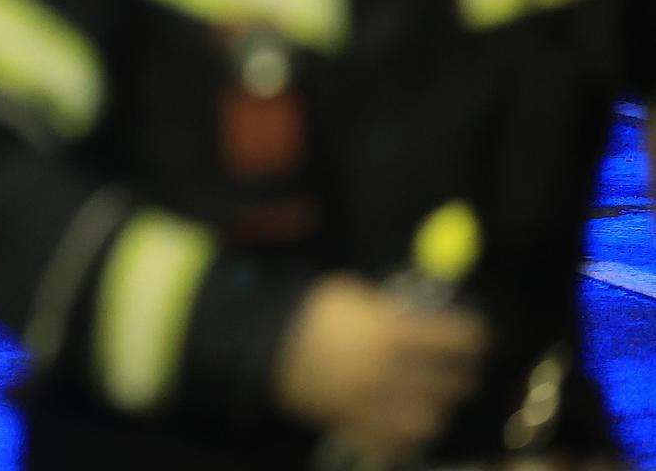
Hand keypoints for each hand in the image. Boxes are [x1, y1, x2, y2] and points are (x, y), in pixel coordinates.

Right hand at [274, 274, 488, 463]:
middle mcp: (390, 373)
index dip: (473, 336)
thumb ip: (388, 310)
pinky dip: (403, 436)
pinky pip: (392, 443)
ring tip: (432, 398)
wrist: (263, 342)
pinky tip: (403, 422)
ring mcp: (373, 404)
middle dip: (460, 374)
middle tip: (459, 368)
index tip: (476, 334)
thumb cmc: (308, 310)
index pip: (455, 338)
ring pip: (428, 420)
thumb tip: (417, 316)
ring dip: (435, 408)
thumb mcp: (352, 295)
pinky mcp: (353, 426)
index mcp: (392, 333)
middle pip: (450, 383)